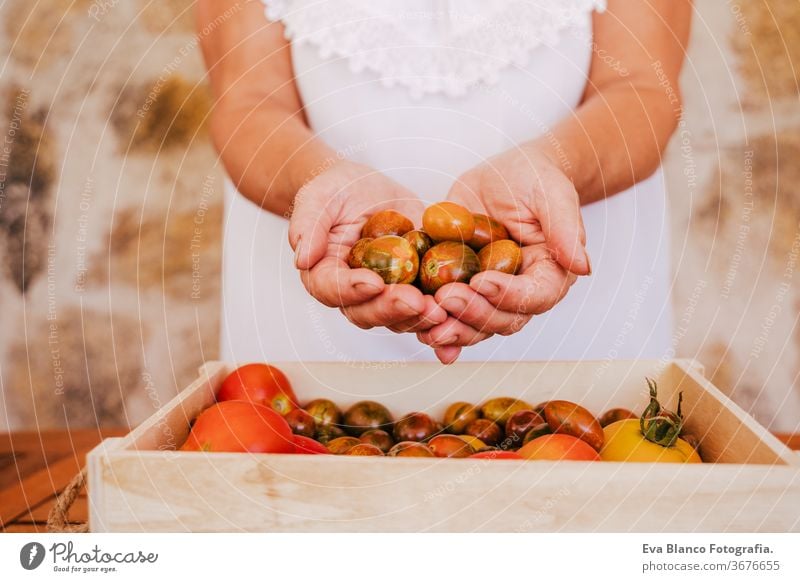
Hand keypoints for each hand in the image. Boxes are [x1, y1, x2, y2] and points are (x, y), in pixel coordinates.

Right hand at [289, 161, 446, 332]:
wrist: (363, 189)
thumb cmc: (335, 192)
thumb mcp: (318, 197)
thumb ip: (308, 224)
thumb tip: (302, 257)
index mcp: (324, 275)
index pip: (333, 290)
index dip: (352, 290)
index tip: (373, 283)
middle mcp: (354, 294)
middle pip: (369, 312)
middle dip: (394, 309)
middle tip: (417, 301)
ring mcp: (386, 294)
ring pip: (401, 317)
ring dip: (422, 316)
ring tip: (443, 307)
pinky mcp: (415, 288)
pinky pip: (429, 306)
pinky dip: (446, 313)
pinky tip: (465, 311)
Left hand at [417, 146, 590, 362]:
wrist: (507, 174)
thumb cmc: (536, 179)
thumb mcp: (552, 195)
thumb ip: (565, 229)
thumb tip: (582, 266)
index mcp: (549, 274)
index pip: (534, 297)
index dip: (508, 295)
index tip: (481, 281)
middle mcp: (520, 293)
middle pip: (501, 319)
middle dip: (472, 313)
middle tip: (445, 298)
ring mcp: (489, 294)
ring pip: (474, 325)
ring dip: (451, 328)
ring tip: (426, 322)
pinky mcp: (462, 287)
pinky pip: (449, 314)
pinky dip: (434, 326)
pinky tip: (416, 330)